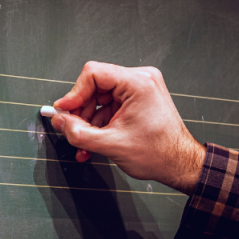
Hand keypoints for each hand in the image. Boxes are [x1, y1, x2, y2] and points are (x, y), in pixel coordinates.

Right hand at [50, 61, 205, 195]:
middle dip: (81, 112)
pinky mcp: (138, 100)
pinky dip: (100, 124)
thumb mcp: (110, 144)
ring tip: (84, 144)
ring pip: (100, 99)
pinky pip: (109, 107)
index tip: (63, 111)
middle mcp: (141, 80)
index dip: (74, 93)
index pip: (93, 74)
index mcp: (138, 83)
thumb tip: (58, 121)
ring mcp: (140, 90)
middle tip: (71, 130)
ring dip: (88, 122)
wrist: (180, 165)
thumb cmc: (159, 153)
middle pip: (95, 87)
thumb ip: (78, 132)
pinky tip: (93, 143)